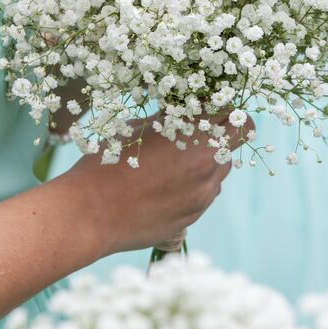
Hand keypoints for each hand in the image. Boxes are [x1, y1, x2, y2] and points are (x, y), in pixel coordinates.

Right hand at [71, 115, 249, 258]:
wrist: (89, 213)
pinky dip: (192, 186)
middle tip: (195, 132)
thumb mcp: (139, 129)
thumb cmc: (108, 163)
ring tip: (171, 162)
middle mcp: (207, 167)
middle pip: (233, 144)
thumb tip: (187, 111)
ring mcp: (202, 197)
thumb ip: (171, 120)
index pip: (238, 118)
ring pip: (219, 171)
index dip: (228, 111)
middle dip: (219, 135)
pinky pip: (203, 195)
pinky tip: (163, 186)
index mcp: (197, 138)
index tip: (214, 109)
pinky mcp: (192, 218)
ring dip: (206, 162)